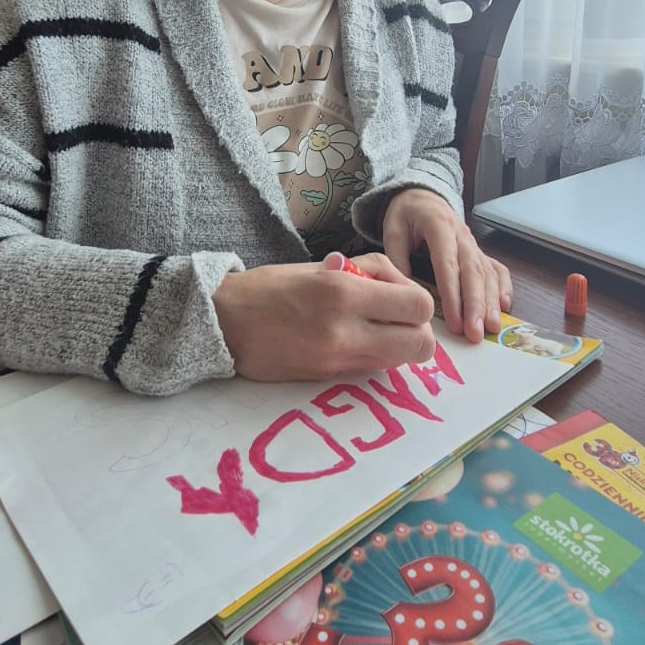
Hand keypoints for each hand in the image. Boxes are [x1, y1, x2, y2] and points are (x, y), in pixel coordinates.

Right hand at [213, 254, 436, 381]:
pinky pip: (370, 369)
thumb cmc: (270, 287)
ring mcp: (336, 359)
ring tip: (375, 330)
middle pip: (420, 345)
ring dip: (397, 348)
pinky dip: (373, 357)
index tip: (403, 298)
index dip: (419, 303)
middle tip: (399, 321)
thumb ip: (368, 272)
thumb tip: (402, 287)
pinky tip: (352, 341)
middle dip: (419, 333)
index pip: (418, 306)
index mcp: (343, 291)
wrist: (223, 323)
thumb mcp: (321, 265)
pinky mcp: (327, 378)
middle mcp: (345, 330)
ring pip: (399, 362)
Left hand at [382, 188, 512, 342]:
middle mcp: (462, 235)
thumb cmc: (406, 215)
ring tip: (492, 328)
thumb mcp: (392, 230)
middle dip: (476, 305)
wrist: (422, 196)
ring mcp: (474, 244)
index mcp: (438, 226)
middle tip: (475, 334)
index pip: (448, 264)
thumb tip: (404, 293)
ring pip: (488, 273)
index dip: (453, 295)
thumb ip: (396, 259)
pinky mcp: (479, 251)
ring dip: (491, 302)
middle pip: (473, 272)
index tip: (455, 322)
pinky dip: (503, 287)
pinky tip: (504, 307)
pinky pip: (496, 268)